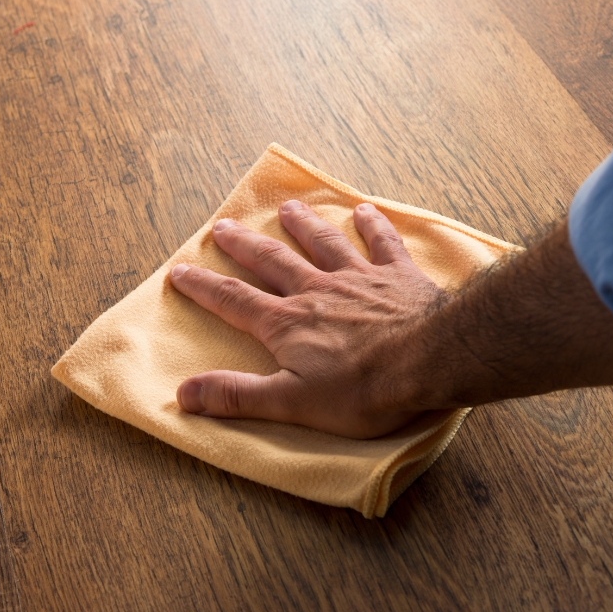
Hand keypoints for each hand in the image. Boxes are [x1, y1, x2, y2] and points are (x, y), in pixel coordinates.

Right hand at [168, 200, 445, 438]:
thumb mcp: (291, 403)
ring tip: (288, 208)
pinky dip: (373, 226)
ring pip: (323, 243)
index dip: (203, 286)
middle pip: (272, 261)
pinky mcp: (398, 277)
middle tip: (222, 227)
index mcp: (287, 324)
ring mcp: (358, 279)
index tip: (180, 270)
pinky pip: (382, 244)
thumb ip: (237, 396)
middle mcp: (316, 291)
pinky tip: (365, 211)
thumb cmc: (363, 390)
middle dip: (243, 245)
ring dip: (303, 225)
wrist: (432, 360)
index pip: (233, 300)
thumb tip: (183, 393)